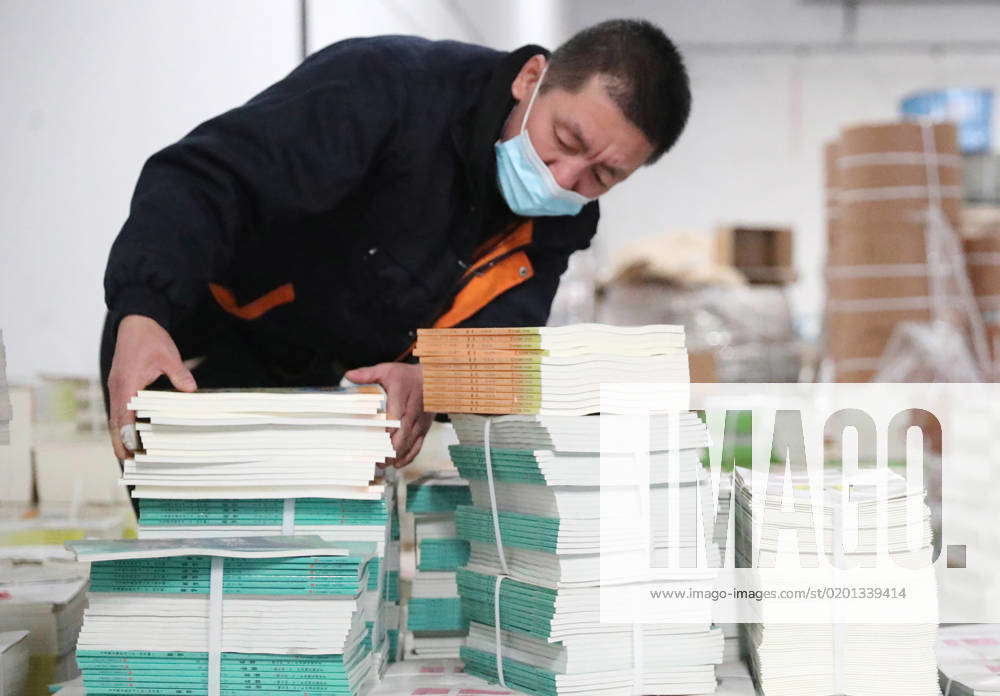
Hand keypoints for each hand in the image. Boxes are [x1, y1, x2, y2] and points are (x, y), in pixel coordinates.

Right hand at [107, 314, 196, 459]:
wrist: (135, 322)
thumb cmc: (150, 339)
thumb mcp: (168, 356)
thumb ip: (179, 374)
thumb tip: (191, 390)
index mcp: (127, 384)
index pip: (124, 416)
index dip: (127, 435)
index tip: (132, 452)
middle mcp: (117, 388)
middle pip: (115, 422)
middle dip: (120, 442)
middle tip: (127, 462)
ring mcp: (117, 387)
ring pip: (115, 417)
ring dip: (119, 435)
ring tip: (127, 455)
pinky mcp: (120, 385)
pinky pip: (119, 409)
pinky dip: (122, 423)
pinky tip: (130, 433)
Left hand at [344, 362, 432, 467]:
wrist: (433, 379)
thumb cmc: (407, 376)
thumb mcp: (387, 370)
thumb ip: (368, 374)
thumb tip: (349, 376)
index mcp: (402, 395)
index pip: (396, 414)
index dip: (387, 430)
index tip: (376, 439)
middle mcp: (413, 410)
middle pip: (403, 433)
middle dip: (390, 448)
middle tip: (377, 459)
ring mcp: (420, 421)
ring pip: (410, 442)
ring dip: (397, 455)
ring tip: (383, 464)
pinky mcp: (425, 428)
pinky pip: (418, 445)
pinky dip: (409, 456)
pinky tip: (398, 463)